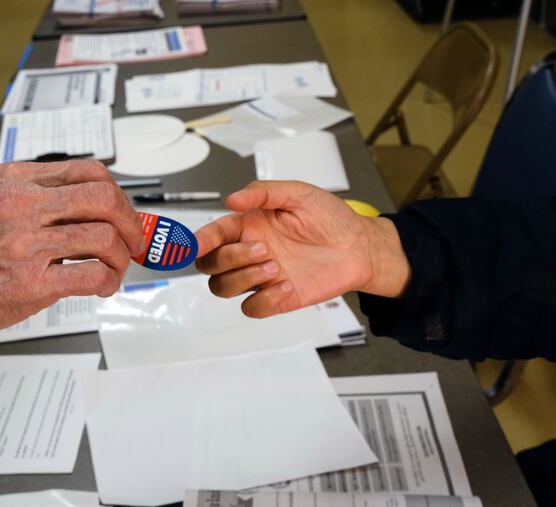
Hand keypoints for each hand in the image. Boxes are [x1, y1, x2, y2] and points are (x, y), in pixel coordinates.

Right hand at [0, 161, 142, 343]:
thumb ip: (32, 198)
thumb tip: (84, 210)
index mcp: (15, 180)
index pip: (87, 172)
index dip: (118, 194)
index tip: (125, 212)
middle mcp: (23, 205)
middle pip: (104, 198)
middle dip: (131, 222)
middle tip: (135, 240)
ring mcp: (27, 244)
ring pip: (104, 237)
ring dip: (122, 257)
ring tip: (116, 268)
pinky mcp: (30, 283)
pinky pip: (92, 275)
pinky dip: (109, 281)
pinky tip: (102, 287)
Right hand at [194, 181, 410, 317]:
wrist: (359, 247)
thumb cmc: (331, 219)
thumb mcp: (299, 193)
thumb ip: (263, 193)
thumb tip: (232, 199)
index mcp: (249, 225)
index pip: (212, 235)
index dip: (199, 240)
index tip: (196, 243)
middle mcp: (249, 252)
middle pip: (209, 265)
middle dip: (229, 259)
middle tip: (262, 249)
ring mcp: (260, 277)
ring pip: (223, 288)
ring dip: (243, 278)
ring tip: (275, 266)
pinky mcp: (276, 298)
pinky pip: (251, 308)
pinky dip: (263, 299)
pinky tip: (286, 285)